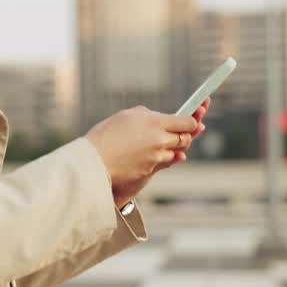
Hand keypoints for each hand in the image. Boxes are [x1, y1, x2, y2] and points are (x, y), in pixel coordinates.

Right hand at [85, 101, 205, 206]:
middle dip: (185, 135)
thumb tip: (161, 119)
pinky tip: (154, 154)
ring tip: (161, 142)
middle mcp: (160, 141)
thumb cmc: (106, 135)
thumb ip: (149, 115)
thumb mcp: (127, 116)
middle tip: (186, 130)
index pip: (188, 122)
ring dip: (172, 147)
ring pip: (176, 152)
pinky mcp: (150, 171)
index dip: (193, 120)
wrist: (92, 161)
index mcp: (156, 123)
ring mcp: (156, 158)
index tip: (194, 118)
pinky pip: (164, 164)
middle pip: (186, 139)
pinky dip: (163, 158)